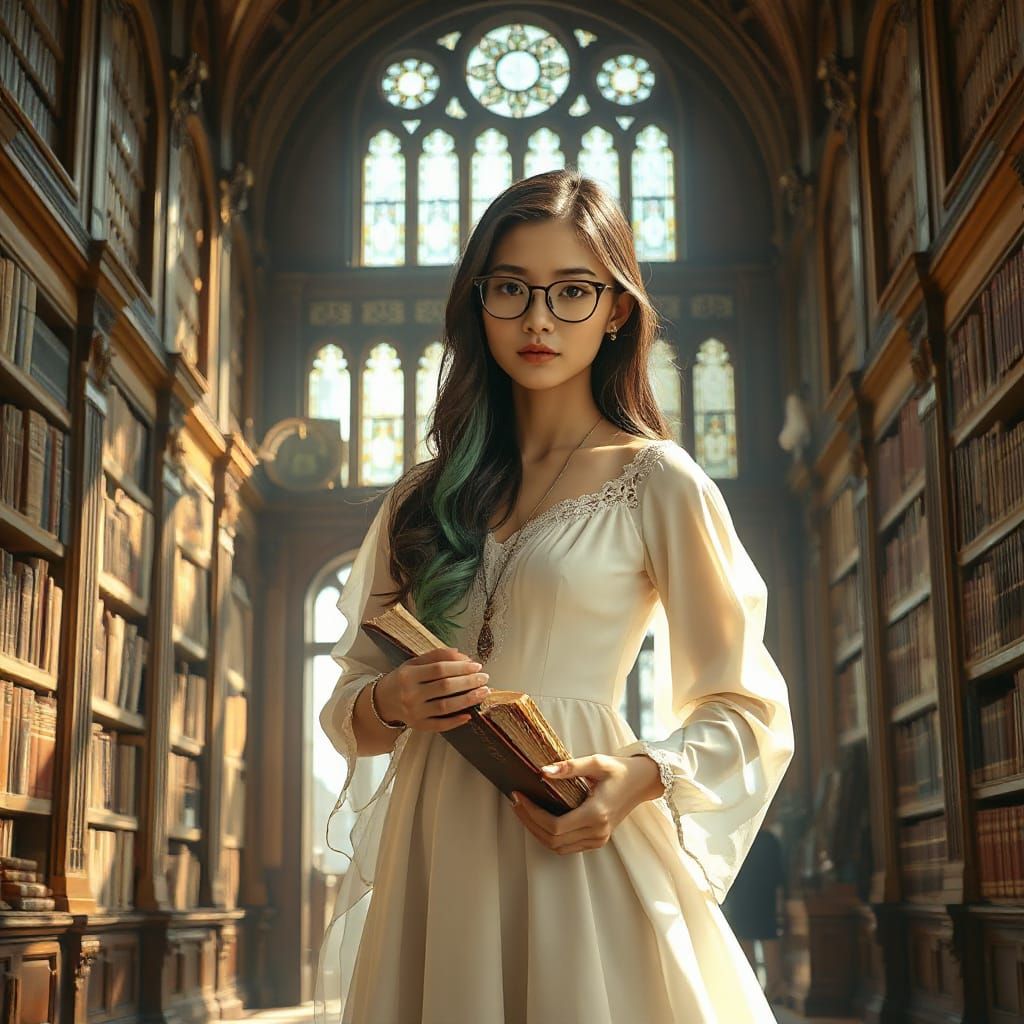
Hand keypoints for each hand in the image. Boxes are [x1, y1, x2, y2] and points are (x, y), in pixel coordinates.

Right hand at [375, 648, 489, 733]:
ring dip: (467, 700)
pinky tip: (469, 715)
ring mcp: (414, 712)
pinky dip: (455, 721)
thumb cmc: (403, 679)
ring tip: (483, 693)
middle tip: (484, 678)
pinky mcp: (418, 726)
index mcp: (409, 675)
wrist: (382, 702)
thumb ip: (437, 656)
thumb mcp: (414, 663)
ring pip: (445, 706)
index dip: (460, 667)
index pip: (439, 669)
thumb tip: (462, 655)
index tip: (477, 665)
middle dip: (468, 682)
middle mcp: (410, 694)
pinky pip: (440, 725)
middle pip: (445, 687)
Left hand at [509, 753, 662, 855]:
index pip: (555, 826)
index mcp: (596, 814)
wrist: (643, 782)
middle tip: (516, 802)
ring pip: (558, 847)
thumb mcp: (596, 762)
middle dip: (529, 823)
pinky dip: (550, 836)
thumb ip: (569, 767)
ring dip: (537, 832)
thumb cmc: (620, 769)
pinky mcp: (598, 840)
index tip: (518, 797)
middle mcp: (597, 832)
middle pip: (553, 840)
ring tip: (523, 810)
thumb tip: (542, 771)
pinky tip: (540, 818)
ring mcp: (598, 839)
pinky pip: (567, 846)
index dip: (532, 814)